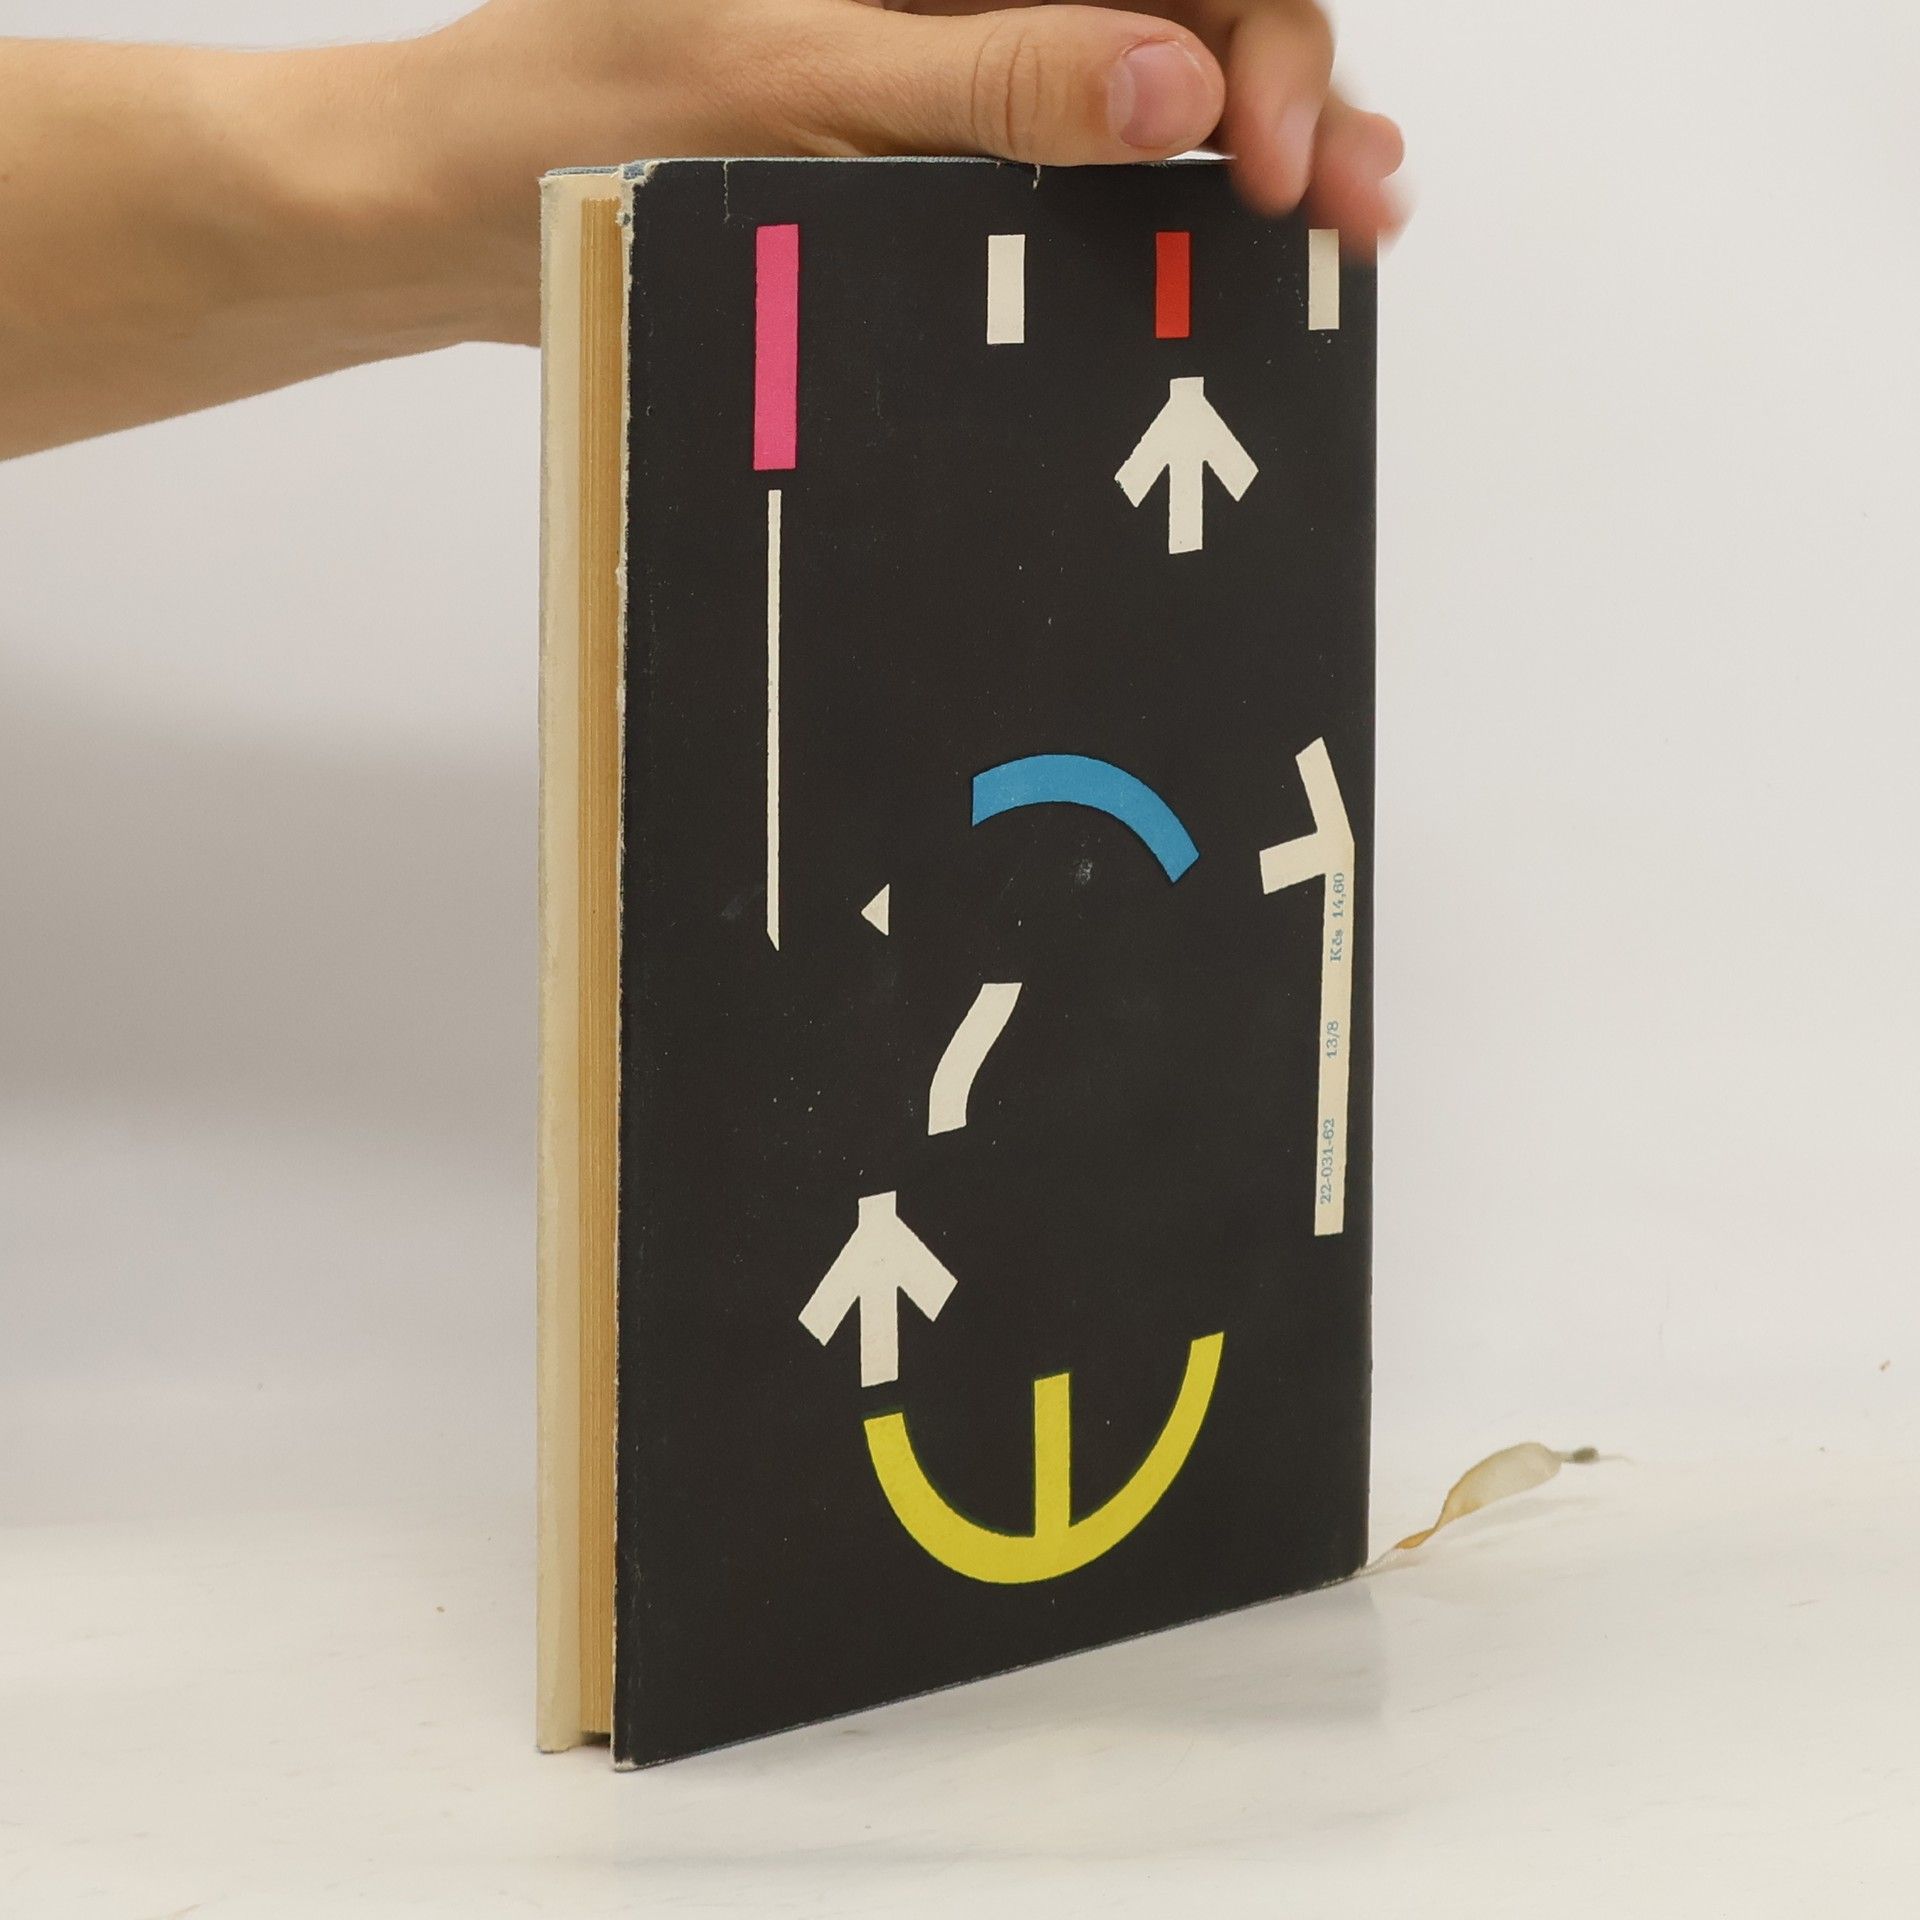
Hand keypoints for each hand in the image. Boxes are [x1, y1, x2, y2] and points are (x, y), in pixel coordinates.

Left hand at [413, 0, 1404, 339]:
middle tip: (1352, 215)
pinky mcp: (938, 131)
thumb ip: (996, 81)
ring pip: (1149, 81)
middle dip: (1287, 95)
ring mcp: (959, 48)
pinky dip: (1154, 211)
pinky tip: (1216, 265)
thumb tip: (1180, 86)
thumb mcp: (806, 86)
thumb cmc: (592, 111)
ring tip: (1328, 253)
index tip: (1270, 152)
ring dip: (1247, 159)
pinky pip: (1073, 161)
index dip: (1260, 31)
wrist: (471, 203)